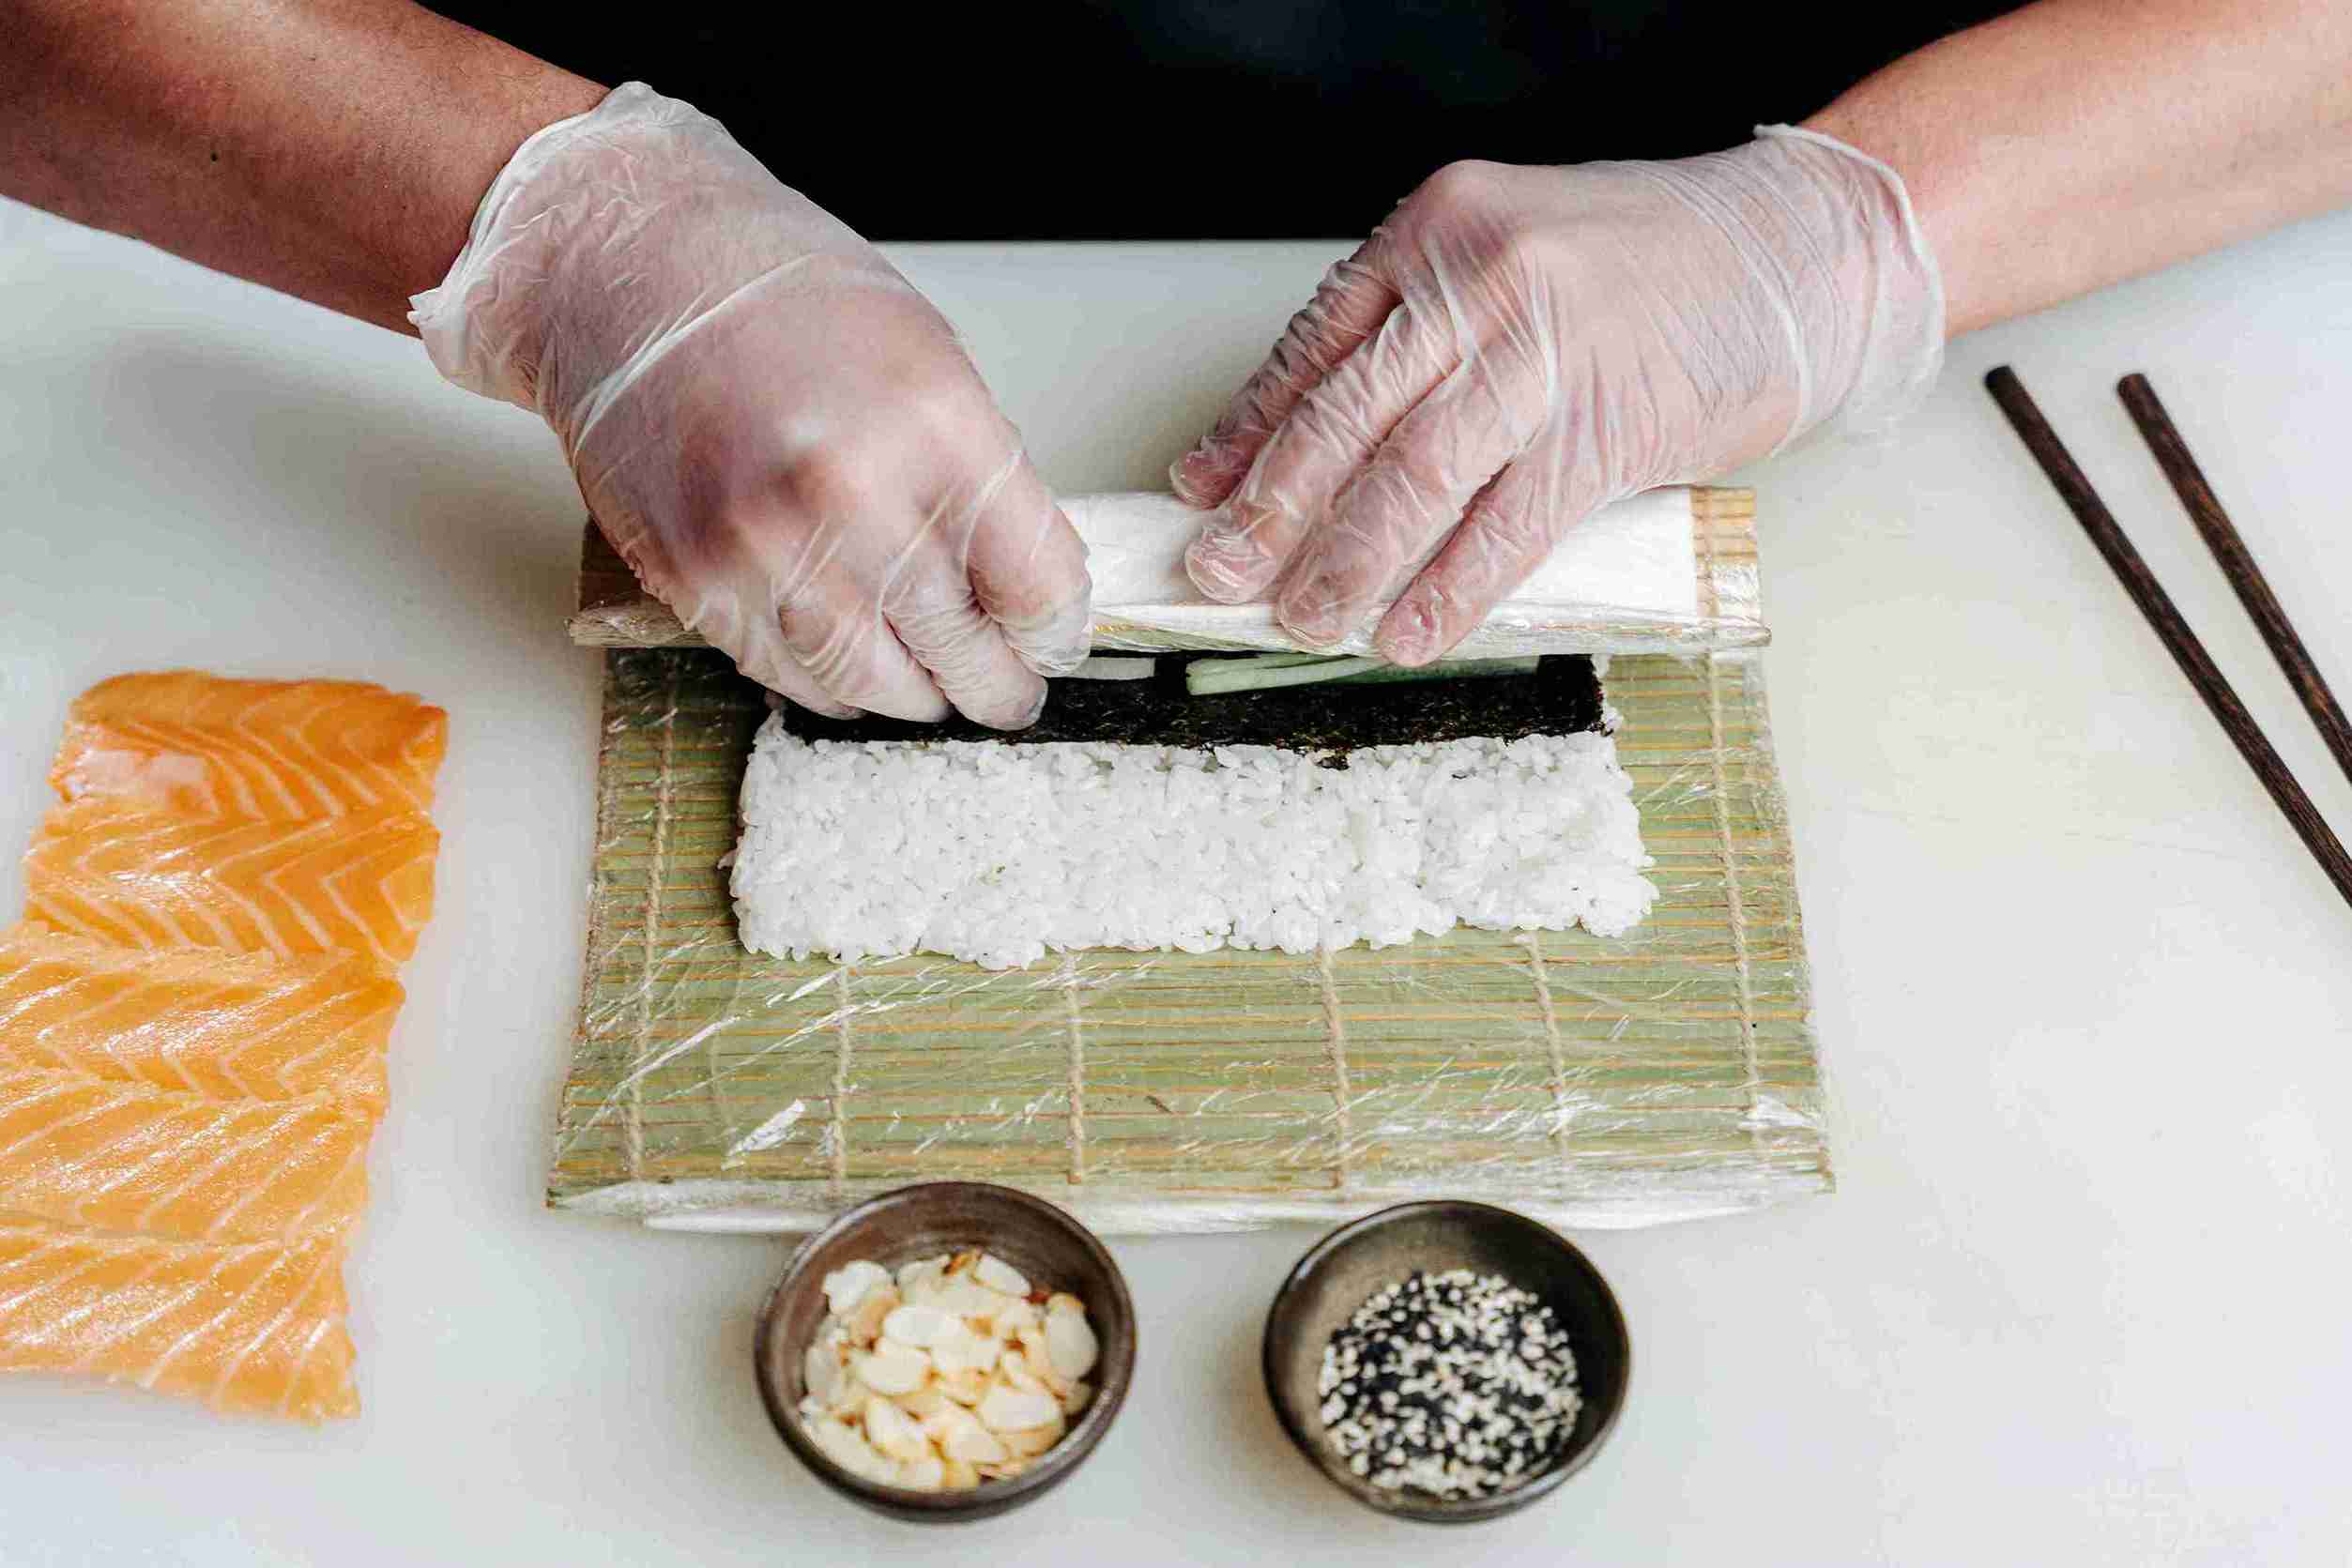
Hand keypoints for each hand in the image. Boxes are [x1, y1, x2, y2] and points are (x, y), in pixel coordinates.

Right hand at [411, 85, 1089, 726]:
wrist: (626, 268)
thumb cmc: (781, 295)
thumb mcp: (930, 360)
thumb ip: (978, 478)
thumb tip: (1017, 584)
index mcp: (938, 427)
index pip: (1037, 588)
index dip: (1055, 634)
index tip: (1052, 644)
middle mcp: (854, 494)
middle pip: (962, 651)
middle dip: (996, 685)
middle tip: (1007, 693)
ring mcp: (766, 547)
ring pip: (874, 684)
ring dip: (914, 695)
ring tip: (932, 682)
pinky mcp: (696, 580)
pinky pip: (788, 673)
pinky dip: (831, 679)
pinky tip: (851, 655)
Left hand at [1170, 130, 1942, 662]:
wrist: (1797, 254)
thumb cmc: (1649, 266)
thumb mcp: (1509, 263)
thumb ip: (1418, 335)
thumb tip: (1308, 441)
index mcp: (1440, 229)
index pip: (1315, 345)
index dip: (1248, 432)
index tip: (1201, 494)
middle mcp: (1483, 279)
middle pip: (1346, 415)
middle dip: (1271, 510)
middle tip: (1221, 574)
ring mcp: (1545, 351)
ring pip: (1412, 477)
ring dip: (1346, 563)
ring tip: (1304, 618)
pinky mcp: (1606, 425)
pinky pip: (1507, 526)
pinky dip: (1449, 590)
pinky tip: (1408, 632)